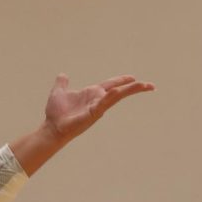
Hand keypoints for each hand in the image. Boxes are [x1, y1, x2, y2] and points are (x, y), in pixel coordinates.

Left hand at [9, 73, 154, 175]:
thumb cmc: (56, 113)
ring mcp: (97, 108)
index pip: (110, 85)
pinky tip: (118, 90)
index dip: (121, 80)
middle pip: (119, 91)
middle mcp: (97, 100)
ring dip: (129, 91)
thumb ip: (62, 83)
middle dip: (134, 88)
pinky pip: (104, 103)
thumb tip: (63, 75)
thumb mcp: (59, 92)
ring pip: (116, 97)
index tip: (133, 77)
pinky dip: (111, 97)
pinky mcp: (93, 114)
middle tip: (150, 85)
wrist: (52, 127)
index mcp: (92, 94)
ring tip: (142, 85)